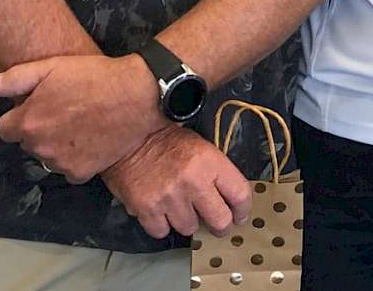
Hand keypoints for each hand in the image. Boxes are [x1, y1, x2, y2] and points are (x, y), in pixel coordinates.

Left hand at [0, 53, 164, 181]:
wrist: (138, 95)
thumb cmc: (96, 76)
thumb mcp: (54, 67)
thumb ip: (15, 78)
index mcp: (28, 122)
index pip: (6, 129)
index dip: (23, 115)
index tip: (43, 105)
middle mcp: (39, 147)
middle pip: (29, 143)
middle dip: (40, 130)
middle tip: (66, 110)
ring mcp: (60, 162)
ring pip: (49, 157)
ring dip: (57, 145)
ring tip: (82, 123)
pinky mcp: (81, 173)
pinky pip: (70, 169)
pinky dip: (77, 158)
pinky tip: (92, 139)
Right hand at [102, 125, 251, 238]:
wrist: (129, 139)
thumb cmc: (168, 142)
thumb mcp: (201, 148)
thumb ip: (216, 173)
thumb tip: (229, 201)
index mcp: (211, 162)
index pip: (240, 193)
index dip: (243, 209)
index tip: (240, 216)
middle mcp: (193, 182)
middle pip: (220, 220)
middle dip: (220, 225)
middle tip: (216, 224)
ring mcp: (170, 198)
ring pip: (190, 229)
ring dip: (186, 222)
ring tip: (180, 207)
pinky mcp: (147, 209)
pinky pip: (162, 232)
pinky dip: (162, 225)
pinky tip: (161, 211)